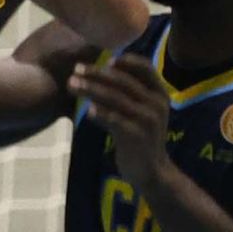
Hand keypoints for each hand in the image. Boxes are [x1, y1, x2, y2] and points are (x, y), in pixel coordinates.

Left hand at [69, 52, 171, 191]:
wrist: (152, 171)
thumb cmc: (142, 138)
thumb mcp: (142, 113)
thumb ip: (129, 94)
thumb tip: (102, 72)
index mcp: (160, 94)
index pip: (145, 69)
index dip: (126, 61)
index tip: (106, 59)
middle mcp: (156, 104)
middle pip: (124, 81)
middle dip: (98, 73)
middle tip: (76, 69)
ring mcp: (147, 120)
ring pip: (115, 98)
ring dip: (91, 89)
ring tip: (72, 85)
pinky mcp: (137, 135)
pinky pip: (114, 120)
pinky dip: (100, 113)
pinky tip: (86, 110)